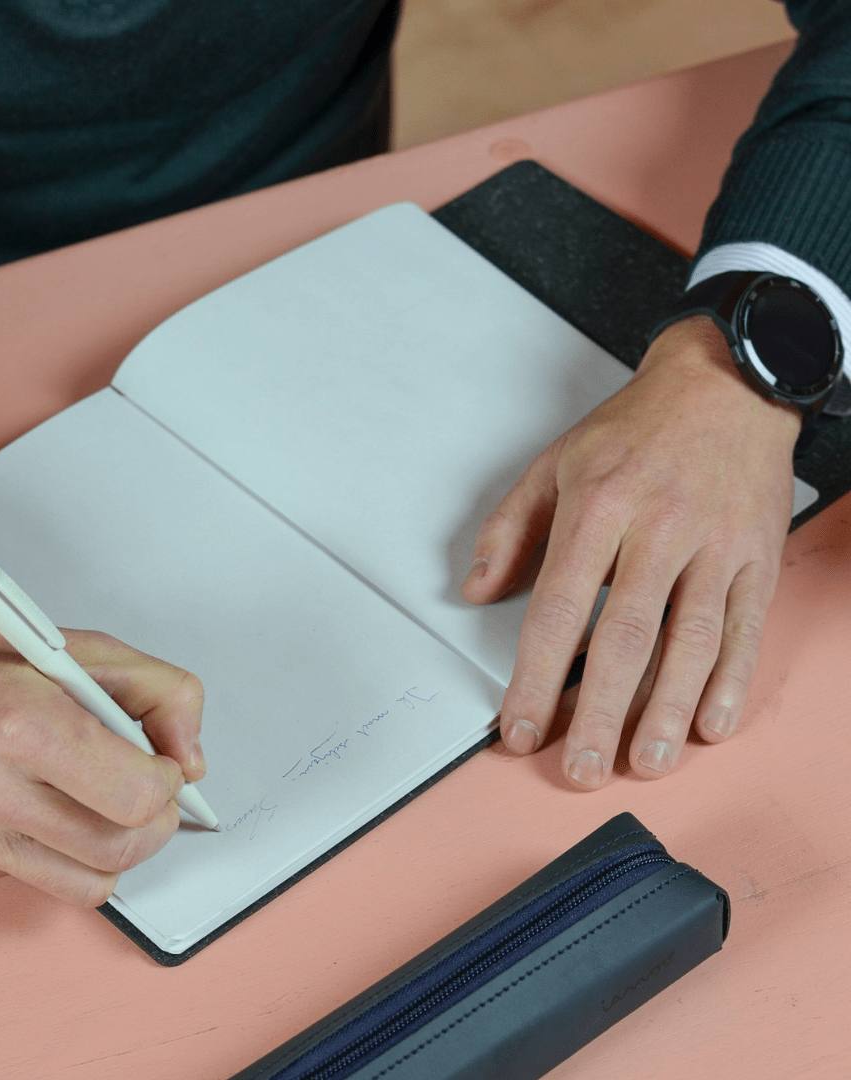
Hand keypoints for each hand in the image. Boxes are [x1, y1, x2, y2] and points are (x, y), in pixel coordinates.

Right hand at [0, 582, 204, 905]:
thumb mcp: (84, 648)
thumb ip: (162, 693)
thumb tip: (192, 761)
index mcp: (25, 724)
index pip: (138, 797)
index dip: (168, 781)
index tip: (161, 761)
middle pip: (122, 849)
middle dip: (155, 820)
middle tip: (145, 785)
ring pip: (93, 883)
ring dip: (118, 844)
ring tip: (103, 797)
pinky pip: (49, 878)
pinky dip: (68, 850)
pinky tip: (47, 803)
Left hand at [462, 316, 800, 787]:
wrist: (726, 385)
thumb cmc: (636, 427)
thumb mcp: (554, 463)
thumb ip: (510, 529)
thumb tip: (479, 590)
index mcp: (599, 509)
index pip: (559, 610)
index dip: (536, 677)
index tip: (520, 725)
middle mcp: (659, 531)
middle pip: (625, 638)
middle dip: (598, 713)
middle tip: (579, 767)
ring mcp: (714, 546)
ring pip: (690, 643)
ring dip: (665, 712)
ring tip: (643, 762)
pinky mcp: (756, 557)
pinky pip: (744, 628)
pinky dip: (729, 680)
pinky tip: (709, 722)